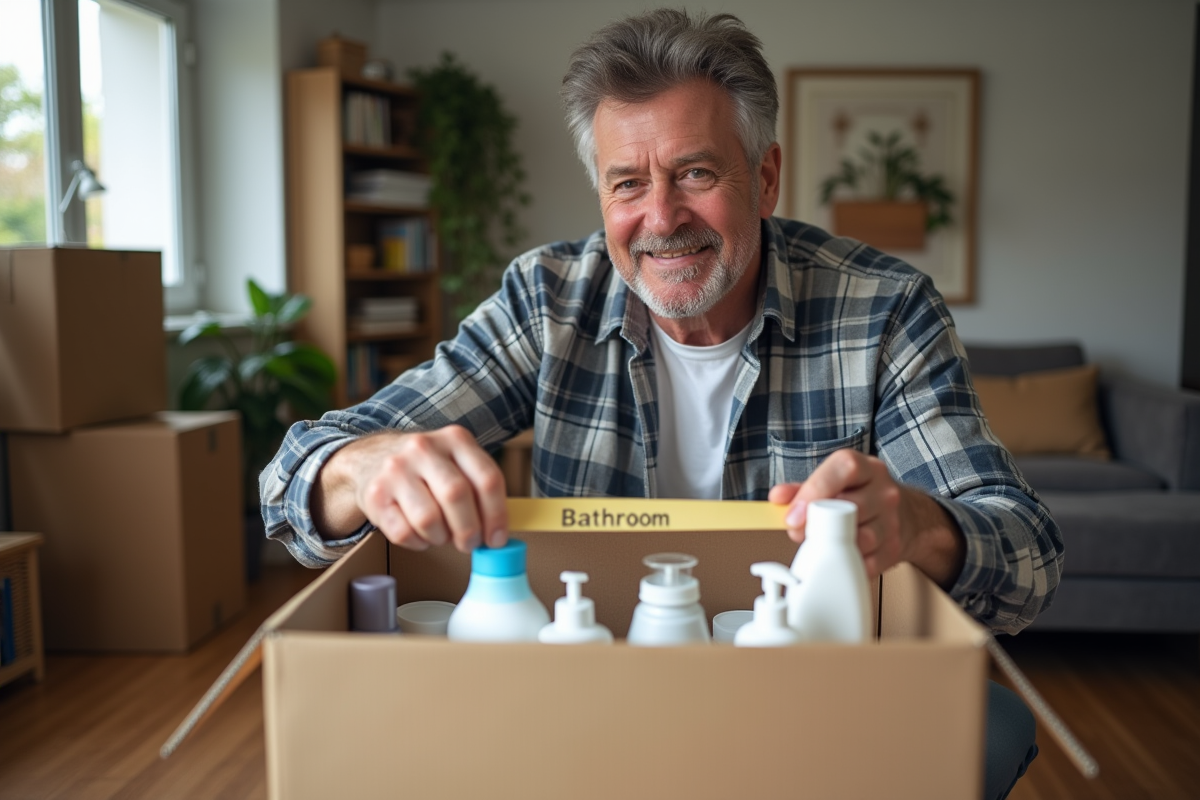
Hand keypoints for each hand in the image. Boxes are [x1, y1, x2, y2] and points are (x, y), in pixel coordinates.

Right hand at [313, 425, 508, 552]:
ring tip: (441, 534)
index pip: (487, 479)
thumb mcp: (457, 463)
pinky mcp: (374, 494)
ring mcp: (396, 470)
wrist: (372, 457)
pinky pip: (403, 533)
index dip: (497, 515)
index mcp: (455, 439)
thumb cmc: (426, 468)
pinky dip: (417, 543)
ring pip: (429, 519)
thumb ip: (481, 490)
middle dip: (469, 530)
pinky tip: (420, 533)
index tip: (497, 539)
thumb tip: (499, 535)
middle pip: (457, 496)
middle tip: (469, 544)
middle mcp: (424, 449)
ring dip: (440, 538)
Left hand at [768, 449, 964, 585]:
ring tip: (822, 542)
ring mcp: (892, 520)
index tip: (793, 515)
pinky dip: (846, 564)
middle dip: (816, 525)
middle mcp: (883, 491)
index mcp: (866, 468)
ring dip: (831, 546)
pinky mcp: (894, 549)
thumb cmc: (864, 496)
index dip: (814, 492)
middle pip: (847, 508)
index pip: (843, 469)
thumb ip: (802, 489)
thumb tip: (778, 497)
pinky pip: (864, 563)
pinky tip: (840, 555)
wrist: (909, 518)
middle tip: (800, 532)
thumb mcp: (836, 483)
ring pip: (857, 538)